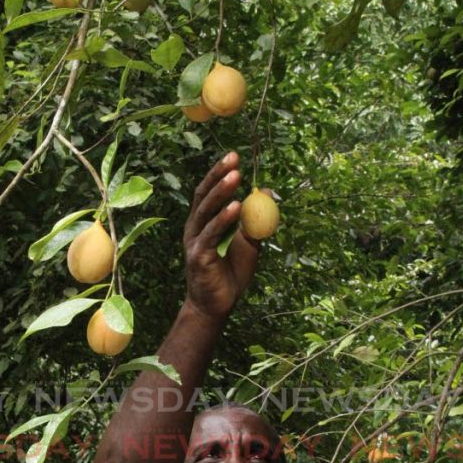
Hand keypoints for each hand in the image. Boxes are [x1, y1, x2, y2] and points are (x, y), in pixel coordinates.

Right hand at [183, 152, 259, 319]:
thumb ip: (255, 220)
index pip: (209, 192)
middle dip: (218, 176)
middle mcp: (195, 229)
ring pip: (206, 212)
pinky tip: (236, 207)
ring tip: (236, 177)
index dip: (219, 174)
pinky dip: (224, 219)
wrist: (217, 306)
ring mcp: (195, 242)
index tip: (234, 156)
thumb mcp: (249, 243)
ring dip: (222, 193)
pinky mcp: (199, 256)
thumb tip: (266, 192)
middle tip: (233, 159)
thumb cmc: (230, 275)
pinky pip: (212, 234)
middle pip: (204, 196)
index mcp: (204, 223)